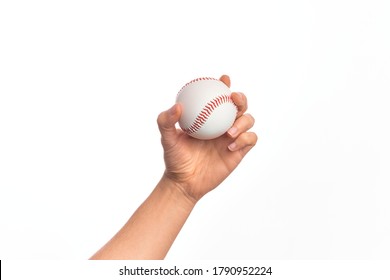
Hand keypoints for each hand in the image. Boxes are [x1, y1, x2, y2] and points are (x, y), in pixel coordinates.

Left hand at [157, 75, 256, 202]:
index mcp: (208, 117)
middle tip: (233, 99)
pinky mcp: (240, 152)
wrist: (184, 182)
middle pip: (240, 106)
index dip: (224, 85)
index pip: (219, 98)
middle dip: (241, 98)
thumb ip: (166, 121)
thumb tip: (177, 106)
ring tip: (228, 132)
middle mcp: (222, 125)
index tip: (223, 79)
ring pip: (248, 120)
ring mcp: (232, 137)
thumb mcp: (167, 139)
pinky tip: (229, 145)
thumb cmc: (175, 158)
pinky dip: (244, 139)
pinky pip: (250, 140)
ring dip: (242, 122)